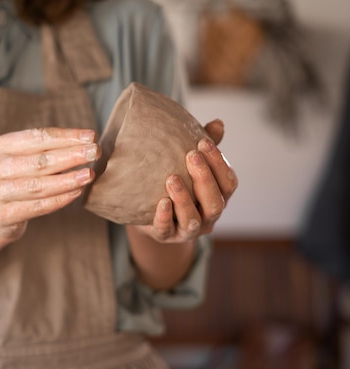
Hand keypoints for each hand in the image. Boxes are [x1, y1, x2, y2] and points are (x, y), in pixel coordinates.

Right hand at [0, 127, 99, 239]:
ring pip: (39, 185)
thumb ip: (48, 150)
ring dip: (68, 179)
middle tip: (96, 152)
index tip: (91, 136)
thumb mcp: (26, 159)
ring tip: (89, 174)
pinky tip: (77, 192)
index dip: (66, 136)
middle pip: (39, 160)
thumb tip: (87, 141)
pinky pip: (38, 206)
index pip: (37, 137)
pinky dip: (60, 199)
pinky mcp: (3, 215)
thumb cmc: (20, 180)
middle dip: (71, 156)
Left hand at [132, 119, 237, 242]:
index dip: (219, 163)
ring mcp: (188, 231)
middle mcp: (208, 217)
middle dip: (205, 178)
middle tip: (191, 155)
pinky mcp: (165, 237)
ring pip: (193, 220)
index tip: (203, 142)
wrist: (147, 210)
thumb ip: (203, 148)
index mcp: (218, 197)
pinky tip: (161, 202)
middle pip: (215, 203)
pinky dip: (164, 217)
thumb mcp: (187, 163)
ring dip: (184, 199)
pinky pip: (166, 230)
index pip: (229, 183)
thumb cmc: (174, 181)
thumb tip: (218, 123)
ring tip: (171, 178)